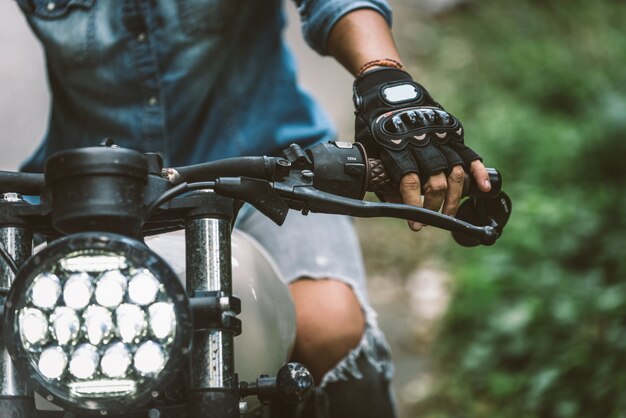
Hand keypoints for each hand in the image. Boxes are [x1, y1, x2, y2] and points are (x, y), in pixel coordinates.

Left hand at [353, 68, 490, 230]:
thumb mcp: (369, 149)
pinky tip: (484, 189)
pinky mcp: (451, 131)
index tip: (415, 224)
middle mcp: (423, 141)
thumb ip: (381, 176)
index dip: (414, 205)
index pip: (411, 182)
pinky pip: (469, 154)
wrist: (386, 88)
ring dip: (454, 198)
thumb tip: (394, 206)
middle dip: (435, 207)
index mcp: (398, 146)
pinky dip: (478, 172)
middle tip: (430, 220)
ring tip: (449, 214)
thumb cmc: (374, 123)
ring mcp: (440, 135)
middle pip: (437, 182)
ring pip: (455, 172)